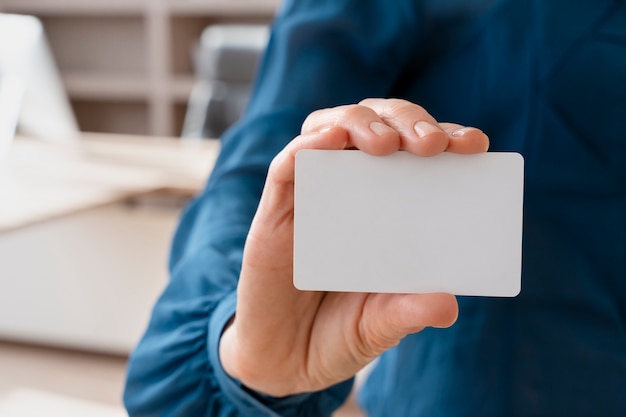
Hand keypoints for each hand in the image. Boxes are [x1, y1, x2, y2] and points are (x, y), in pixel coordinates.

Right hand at [219, 99, 488, 396]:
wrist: (283, 361)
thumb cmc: (338, 333)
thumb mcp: (381, 325)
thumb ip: (408, 312)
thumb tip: (448, 305)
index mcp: (388, 210)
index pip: (417, 155)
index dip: (445, 137)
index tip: (474, 144)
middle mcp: (352, 192)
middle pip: (377, 126)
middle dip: (407, 120)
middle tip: (431, 144)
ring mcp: (313, 196)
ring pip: (330, 128)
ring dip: (360, 122)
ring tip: (386, 142)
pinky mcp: (277, 210)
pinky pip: (288, 165)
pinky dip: (309, 144)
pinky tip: (331, 139)